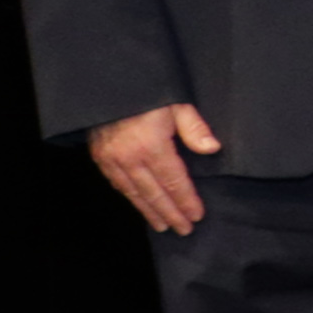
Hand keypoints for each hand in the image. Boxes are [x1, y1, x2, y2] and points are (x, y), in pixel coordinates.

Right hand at [87, 102, 221, 234]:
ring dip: (149, 211)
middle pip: (154, 193)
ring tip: (162, 225)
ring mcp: (112, 159)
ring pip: (134, 192)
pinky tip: (139, 204)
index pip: (174, 181)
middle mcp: (130, 157)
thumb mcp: (176, 103)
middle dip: (170, 213)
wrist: (106, 82)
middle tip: (184, 230)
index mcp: (152, 146)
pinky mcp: (99, 156)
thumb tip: (212, 148)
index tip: (196, 215)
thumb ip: (194, 127)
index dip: (186, 200)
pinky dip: (130, 197)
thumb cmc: (146, 92)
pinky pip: (117, 183)